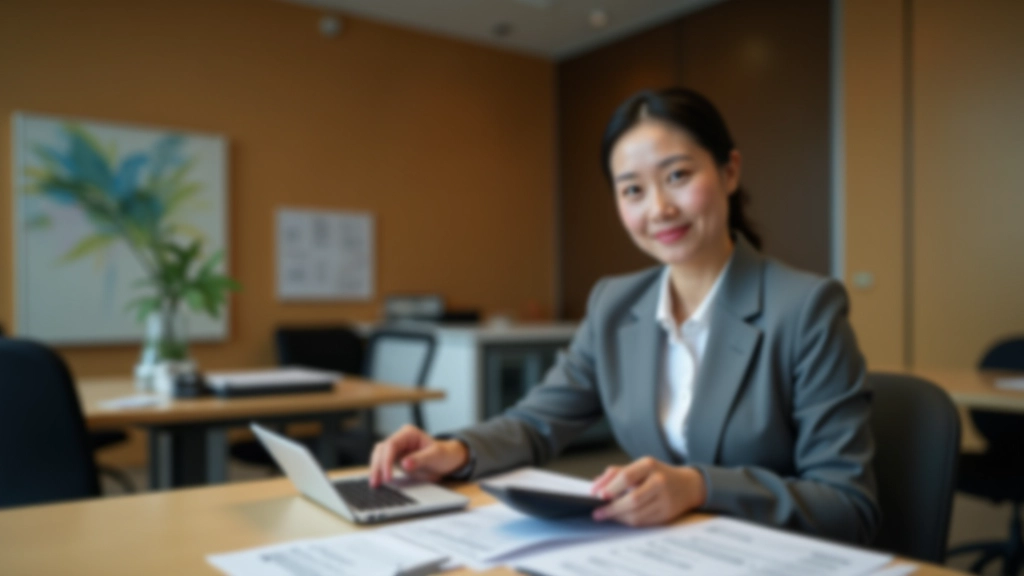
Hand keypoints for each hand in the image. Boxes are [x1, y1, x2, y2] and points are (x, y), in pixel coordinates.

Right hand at [368, 424, 468, 486]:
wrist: (447, 461)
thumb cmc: (443, 455)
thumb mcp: (435, 457)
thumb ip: (420, 459)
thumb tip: (404, 463)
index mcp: (409, 433)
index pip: (391, 445)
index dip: (387, 461)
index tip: (388, 477)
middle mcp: (400, 439)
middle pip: (381, 450)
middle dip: (377, 466)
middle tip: (376, 483)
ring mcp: (396, 448)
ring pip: (379, 455)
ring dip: (375, 469)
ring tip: (374, 484)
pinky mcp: (395, 458)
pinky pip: (382, 463)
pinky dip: (379, 471)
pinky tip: (377, 481)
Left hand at [589, 456, 706, 525]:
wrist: (687, 485)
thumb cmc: (657, 474)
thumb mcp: (639, 467)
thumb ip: (615, 473)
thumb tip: (595, 486)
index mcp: (649, 465)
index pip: (627, 476)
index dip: (611, 487)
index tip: (597, 495)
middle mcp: (659, 481)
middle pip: (632, 499)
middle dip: (612, 508)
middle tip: (597, 512)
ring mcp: (665, 499)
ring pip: (637, 514)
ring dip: (618, 517)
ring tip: (606, 515)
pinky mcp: (666, 514)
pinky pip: (643, 522)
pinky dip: (628, 521)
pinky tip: (620, 518)